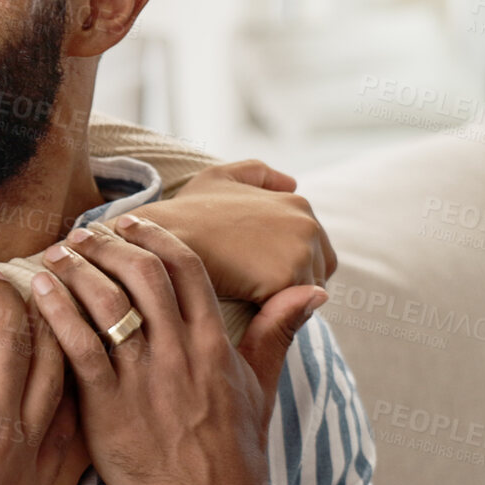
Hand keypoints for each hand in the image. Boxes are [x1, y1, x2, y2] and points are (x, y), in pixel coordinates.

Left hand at [30, 216, 323, 484]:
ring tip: (53, 254)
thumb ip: (278, 330)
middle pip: (142, 274)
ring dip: (75, 270)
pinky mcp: (111, 406)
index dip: (154, 236)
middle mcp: (180, 353)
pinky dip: (57, 313)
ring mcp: (145, 379)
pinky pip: (80, 348)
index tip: (127, 221)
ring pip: (107, 303)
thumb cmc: (235, 447)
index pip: (186, 267)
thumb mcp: (261, 384)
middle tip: (79, 234)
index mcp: (214, 342)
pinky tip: (39, 291)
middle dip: (106, 244)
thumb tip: (314, 290)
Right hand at [131, 159, 335, 303]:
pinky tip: (243, 301)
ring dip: (282, 298)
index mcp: (299, 205)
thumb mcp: (221, 176)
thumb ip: (259, 174)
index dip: (286, 261)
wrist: (166, 235)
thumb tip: (291, 183)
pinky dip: (271, 310)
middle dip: (292, 281)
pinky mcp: (286, 279)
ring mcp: (300, 252)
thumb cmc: (188, 211)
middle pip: (319, 271)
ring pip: (306, 293)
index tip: (256, 268)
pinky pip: (291, 308)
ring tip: (246, 294)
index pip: (315, 247)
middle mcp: (308, 226)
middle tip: (251, 284)